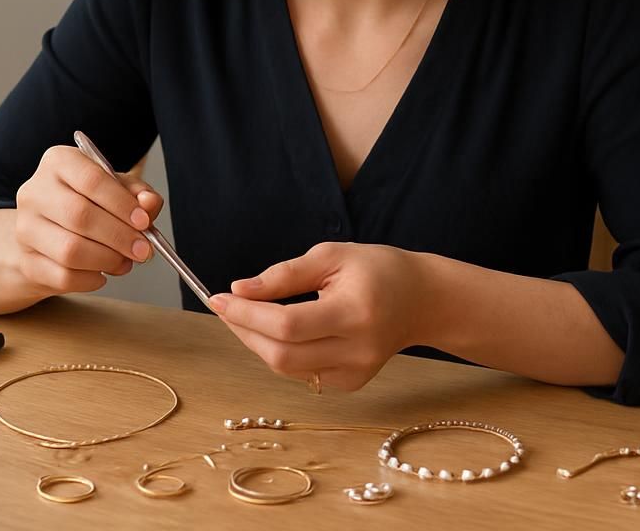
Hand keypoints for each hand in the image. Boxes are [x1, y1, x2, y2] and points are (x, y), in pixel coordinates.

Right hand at [12, 145, 163, 295]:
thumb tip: (149, 204)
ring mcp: (26, 227)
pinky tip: (101, 274)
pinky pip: (63, 276)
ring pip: (70, 250)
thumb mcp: (116, 190)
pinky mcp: (26, 261)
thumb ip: (138, 194)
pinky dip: (90, 280)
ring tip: (124, 262)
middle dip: (119, 236)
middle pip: (80, 215)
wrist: (46, 236)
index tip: (144, 221)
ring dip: (107, 260)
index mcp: (59, 162)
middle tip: (142, 249)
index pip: (91, 179)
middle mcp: (35, 191)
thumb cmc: (87, 206)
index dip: (122, 203)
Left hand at [209, 242, 429, 391]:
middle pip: (282, 355)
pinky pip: (301, 372)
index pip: (288, 324)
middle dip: (244, 330)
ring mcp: (355, 373)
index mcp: (355, 313)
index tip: (218, 297)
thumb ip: (284, 275)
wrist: (421, 300)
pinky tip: (277, 330)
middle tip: (225, 306)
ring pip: (286, 368)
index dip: (247, 314)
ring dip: (256, 342)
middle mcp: (357, 351)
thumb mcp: (331, 256)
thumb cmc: (377, 270)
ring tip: (246, 314)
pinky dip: (280, 351)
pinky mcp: (351, 383)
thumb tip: (240, 290)